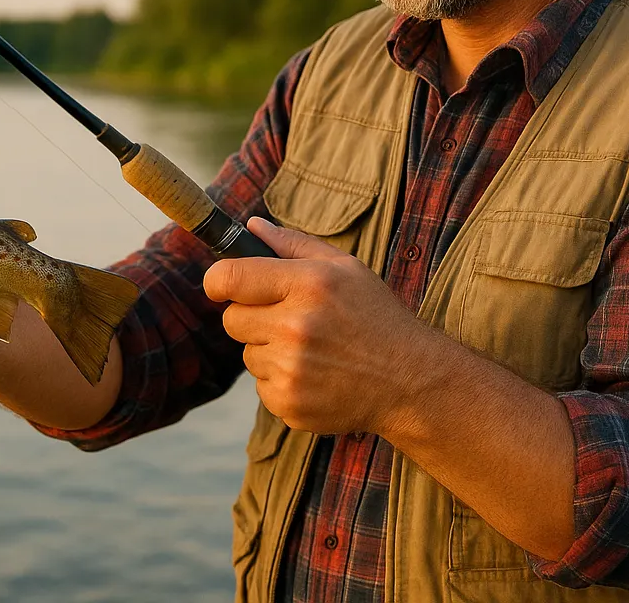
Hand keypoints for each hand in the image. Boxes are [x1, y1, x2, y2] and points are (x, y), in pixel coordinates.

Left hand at [203, 217, 424, 434]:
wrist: (410, 380)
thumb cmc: (374, 315)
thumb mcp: (344, 267)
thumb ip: (292, 243)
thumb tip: (250, 225)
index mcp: (307, 284)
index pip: (229, 278)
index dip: (218, 281)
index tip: (222, 286)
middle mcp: (295, 327)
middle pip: (231, 320)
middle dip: (251, 316)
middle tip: (286, 318)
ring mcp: (291, 370)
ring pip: (248, 355)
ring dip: (269, 350)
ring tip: (311, 349)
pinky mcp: (289, 403)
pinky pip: (261, 387)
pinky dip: (281, 380)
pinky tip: (315, 374)